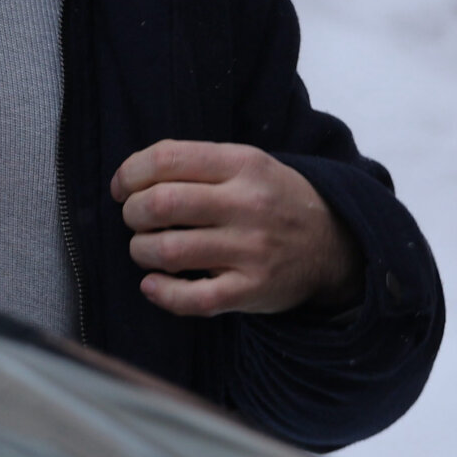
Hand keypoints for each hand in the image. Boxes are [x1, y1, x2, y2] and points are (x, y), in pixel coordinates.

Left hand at [110, 140, 361, 315]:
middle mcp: (248, 205)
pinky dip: (162, 293)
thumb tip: (129, 177)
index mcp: (242, 164)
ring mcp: (252, 250)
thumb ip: (193, 163)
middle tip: (134, 219)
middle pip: (161, 204)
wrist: (335, 244)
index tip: (121, 188)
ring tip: (146, 249)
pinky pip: (194, 298)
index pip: (165, 158)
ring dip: (141, 250)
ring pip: (169, 251)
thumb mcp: (244, 164)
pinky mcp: (253, 290)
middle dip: (132, 213)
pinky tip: (153, 284)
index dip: (129, 173)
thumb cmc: (271, 200)